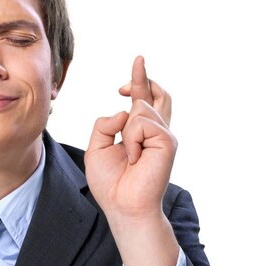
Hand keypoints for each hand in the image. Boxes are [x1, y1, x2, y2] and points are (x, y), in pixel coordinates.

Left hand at [85, 56, 175, 219]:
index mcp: (139, 132)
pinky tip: (135, 158)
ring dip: (126, 132)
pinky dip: (131, 140)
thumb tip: (125, 109)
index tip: (137, 63)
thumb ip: (105, 124)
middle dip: (143, 77)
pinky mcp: (168, 141)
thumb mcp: (96, 148)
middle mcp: (155, 131)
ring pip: (140, 108)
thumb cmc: (110, 182)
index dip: (140, 80)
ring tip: (129, 157)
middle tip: (138, 59)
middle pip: (155, 94)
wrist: (122, 205)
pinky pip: (141, 123)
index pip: (142, 99)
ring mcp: (163, 135)